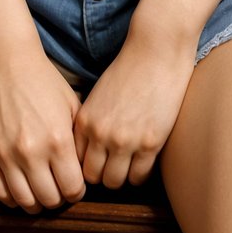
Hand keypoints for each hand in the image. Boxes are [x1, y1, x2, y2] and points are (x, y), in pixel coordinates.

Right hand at [0, 46, 88, 213]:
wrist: (7, 61)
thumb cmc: (44, 81)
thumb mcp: (71, 107)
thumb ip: (79, 141)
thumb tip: (84, 170)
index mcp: (58, 140)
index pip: (73, 189)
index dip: (78, 191)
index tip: (76, 184)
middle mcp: (32, 151)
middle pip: (50, 199)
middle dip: (59, 198)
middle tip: (59, 188)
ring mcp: (6, 154)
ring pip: (25, 202)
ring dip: (36, 202)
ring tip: (41, 191)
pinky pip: (0, 192)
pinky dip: (13, 198)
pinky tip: (21, 189)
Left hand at [72, 25, 198, 189]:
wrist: (155, 51)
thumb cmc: (128, 69)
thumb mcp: (98, 95)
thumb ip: (90, 122)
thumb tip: (87, 149)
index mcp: (85, 120)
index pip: (76, 161)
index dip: (86, 163)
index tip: (96, 160)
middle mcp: (101, 134)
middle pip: (93, 177)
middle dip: (102, 173)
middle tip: (113, 165)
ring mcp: (125, 140)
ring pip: (115, 182)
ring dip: (121, 176)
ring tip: (128, 164)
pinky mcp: (150, 143)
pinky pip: (139, 177)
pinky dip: (140, 173)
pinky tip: (143, 159)